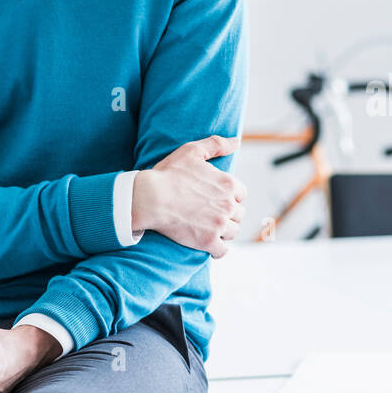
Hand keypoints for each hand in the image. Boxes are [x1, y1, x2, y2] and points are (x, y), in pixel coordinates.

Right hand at [131, 135, 246, 256]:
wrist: (150, 198)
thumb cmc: (168, 174)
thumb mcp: (192, 151)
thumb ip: (217, 144)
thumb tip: (237, 142)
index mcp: (228, 184)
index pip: (241, 194)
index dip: (230, 196)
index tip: (217, 199)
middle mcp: (228, 205)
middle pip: (238, 214)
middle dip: (228, 214)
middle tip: (212, 215)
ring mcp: (219, 224)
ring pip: (232, 232)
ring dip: (224, 232)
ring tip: (210, 229)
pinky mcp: (208, 241)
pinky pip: (222, 251)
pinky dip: (217, 250)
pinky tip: (210, 246)